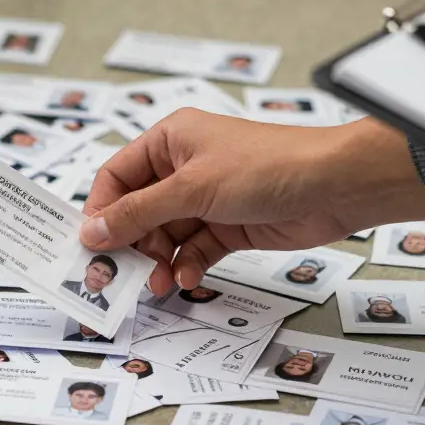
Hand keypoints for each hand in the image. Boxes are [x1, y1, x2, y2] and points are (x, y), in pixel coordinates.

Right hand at [78, 108, 424, 293]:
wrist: (334, 185)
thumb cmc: (266, 166)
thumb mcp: (192, 189)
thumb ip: (139, 213)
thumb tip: (93, 231)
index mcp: (170, 140)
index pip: (117, 176)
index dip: (101, 211)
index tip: (90, 246)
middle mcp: (185, 166)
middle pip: (139, 210)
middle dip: (130, 244)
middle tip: (119, 277)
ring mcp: (208, 198)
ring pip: (166, 235)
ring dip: (158, 260)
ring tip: (156, 284)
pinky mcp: (230, 225)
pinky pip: (195, 249)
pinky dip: (187, 265)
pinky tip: (187, 278)